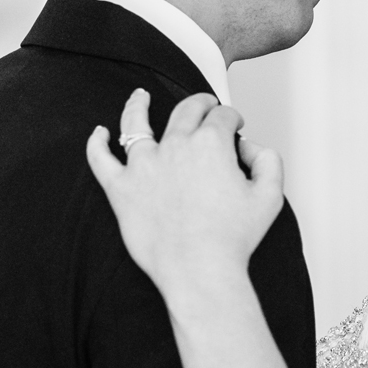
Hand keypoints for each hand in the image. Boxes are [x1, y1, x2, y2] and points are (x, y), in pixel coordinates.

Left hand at [85, 90, 285, 298]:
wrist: (199, 271)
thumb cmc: (232, 240)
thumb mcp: (270, 196)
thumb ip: (268, 161)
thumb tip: (251, 148)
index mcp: (210, 144)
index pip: (222, 115)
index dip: (232, 118)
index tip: (235, 127)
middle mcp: (175, 146)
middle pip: (185, 110)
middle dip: (200, 103)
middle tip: (204, 107)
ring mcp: (143, 165)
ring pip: (135, 122)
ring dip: (138, 104)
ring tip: (140, 96)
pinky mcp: (121, 189)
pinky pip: (100, 159)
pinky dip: (97, 143)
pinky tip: (99, 133)